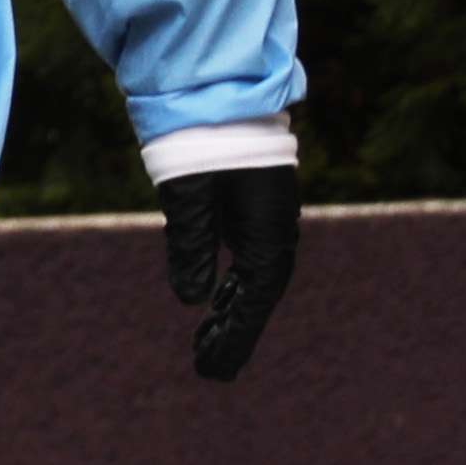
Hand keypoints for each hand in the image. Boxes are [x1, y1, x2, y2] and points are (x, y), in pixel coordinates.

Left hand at [160, 161, 300, 381]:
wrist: (219, 93)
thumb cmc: (203, 142)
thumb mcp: (190, 197)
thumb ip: (190, 245)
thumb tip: (191, 300)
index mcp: (267, 233)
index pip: (254, 300)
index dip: (235, 336)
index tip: (212, 367)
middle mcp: (275, 231)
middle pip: (257, 297)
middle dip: (234, 334)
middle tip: (208, 371)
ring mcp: (266, 221)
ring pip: (253, 281)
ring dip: (232, 314)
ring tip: (208, 346)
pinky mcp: (253, 211)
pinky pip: (249, 261)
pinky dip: (233, 287)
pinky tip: (217, 304)